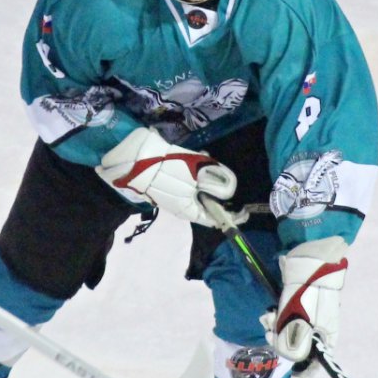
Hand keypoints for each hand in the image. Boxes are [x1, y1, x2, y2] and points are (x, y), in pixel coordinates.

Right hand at [96, 127, 244, 226]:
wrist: (134, 159)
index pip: (216, 220)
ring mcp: (173, 197)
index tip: (244, 209)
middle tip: (222, 173)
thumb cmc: (167, 169)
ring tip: (206, 159)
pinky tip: (195, 158)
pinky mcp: (167, 185)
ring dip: (206, 177)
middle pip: (208, 203)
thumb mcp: (197, 173)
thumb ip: (216, 182)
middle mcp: (182, 208)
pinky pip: (188, 182)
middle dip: (217, 189)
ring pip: (198, 190)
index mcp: (189, 211)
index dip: (231, 216)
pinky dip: (195, 172)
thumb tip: (230, 191)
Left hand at [263, 236, 348, 374]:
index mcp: (326, 335)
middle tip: (269, 334)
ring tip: (267, 318)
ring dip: (274, 328)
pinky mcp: (295, 304)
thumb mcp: (302, 319)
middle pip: (297, 347)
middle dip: (280, 344)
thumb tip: (290, 359)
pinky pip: (283, 318)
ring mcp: (306, 316)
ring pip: (286, 332)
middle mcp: (317, 328)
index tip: (290, 376)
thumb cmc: (311, 290)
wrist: (311, 256)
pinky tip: (268, 312)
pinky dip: (275, 317)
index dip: (305, 373)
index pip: (318, 363)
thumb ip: (294, 340)